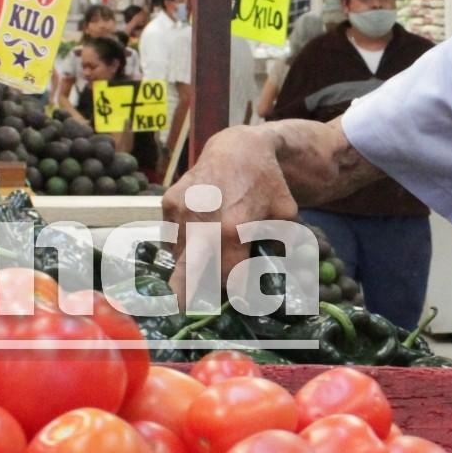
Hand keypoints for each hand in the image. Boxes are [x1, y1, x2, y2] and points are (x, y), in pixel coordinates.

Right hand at [161, 125, 298, 307]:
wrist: (239, 147)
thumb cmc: (266, 183)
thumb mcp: (283, 217)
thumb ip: (278, 249)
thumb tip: (273, 281)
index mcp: (232, 231)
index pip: (228, 281)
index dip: (236, 291)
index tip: (242, 294)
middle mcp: (200, 225)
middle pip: (185, 281)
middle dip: (190, 297)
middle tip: (194, 305)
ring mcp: (180, 213)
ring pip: (179, 259)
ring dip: (193, 266)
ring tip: (210, 254)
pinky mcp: (168, 203)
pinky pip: (170, 237)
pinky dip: (184, 242)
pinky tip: (200, 230)